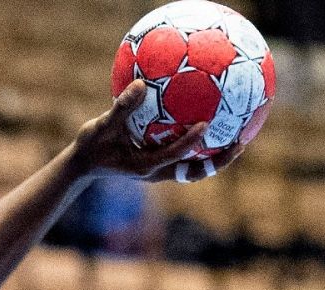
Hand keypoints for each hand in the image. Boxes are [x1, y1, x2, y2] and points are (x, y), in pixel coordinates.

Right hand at [72, 80, 244, 181]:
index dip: (190, 142)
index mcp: (145, 166)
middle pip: (194, 172)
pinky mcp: (161, 164)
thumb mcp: (101, 126)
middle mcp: (157, 172)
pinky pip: (187, 157)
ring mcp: (161, 171)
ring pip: (194, 168)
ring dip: (216, 158)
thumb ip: (121, 107)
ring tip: (238, 139)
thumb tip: (141, 83)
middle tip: (241, 144)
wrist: (84, 165)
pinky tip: (211, 126)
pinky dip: (201, 146)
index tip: (205, 124)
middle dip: (219, 162)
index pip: (173, 155)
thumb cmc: (91, 146)